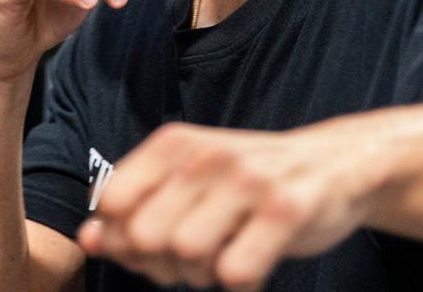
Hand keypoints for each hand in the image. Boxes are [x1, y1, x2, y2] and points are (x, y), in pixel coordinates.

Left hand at [78, 122, 382, 290]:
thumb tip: (88, 240)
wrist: (334, 164)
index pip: (112, 203)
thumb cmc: (244, 182)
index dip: (122, 237)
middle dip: (160, 262)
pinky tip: (251, 264)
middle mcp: (205, 156)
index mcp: (173, 144)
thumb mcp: (185, 182)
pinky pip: (237, 271)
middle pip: (145, 235)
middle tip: (189, 260)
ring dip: (200, 274)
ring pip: (187, 253)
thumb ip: (134, 210)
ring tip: (220, 259)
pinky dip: (238, 282)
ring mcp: (248, 180)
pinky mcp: (288, 209)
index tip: (150, 243)